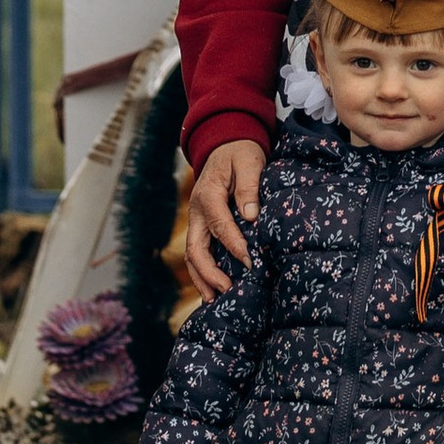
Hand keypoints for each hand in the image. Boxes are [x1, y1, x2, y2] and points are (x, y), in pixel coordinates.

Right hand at [185, 136, 264, 294]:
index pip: (219, 224)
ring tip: (215, 299)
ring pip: (192, 254)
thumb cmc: (240, 153)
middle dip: (209, 272)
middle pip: (195, 247)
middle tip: (227, 289)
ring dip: (202, 277)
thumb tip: (251, 215)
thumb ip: (249, 187)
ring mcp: (196, 220)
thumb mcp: (249, 161)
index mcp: (208, 194)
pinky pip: (197, 252)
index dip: (233, 244)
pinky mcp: (201, 226)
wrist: (225, 144)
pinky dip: (202, 271)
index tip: (249, 261)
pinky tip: (212, 289)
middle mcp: (196, 211)